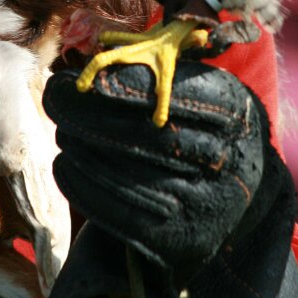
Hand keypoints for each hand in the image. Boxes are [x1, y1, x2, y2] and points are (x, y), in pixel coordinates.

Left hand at [43, 61, 269, 297]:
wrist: (226, 199)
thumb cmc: (200, 129)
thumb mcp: (202, 94)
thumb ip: (162, 75)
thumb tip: (100, 58)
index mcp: (239, 115)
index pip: (185, 98)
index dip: (134, 89)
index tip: (91, 81)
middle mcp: (232, 162)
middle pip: (157, 139)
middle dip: (100, 118)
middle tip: (58, 100)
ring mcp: (209, 206)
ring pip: (138, 177)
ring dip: (89, 151)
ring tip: (61, 130)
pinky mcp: (183, 239)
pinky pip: (125, 215)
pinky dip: (88, 189)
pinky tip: (66, 165)